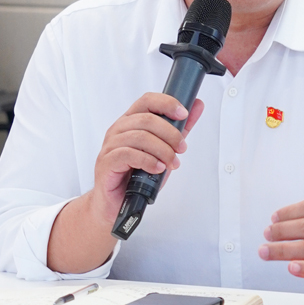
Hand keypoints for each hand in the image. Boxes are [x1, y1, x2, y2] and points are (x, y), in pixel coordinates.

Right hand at [89, 92, 204, 226]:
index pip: (147, 101)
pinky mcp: (107, 162)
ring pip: (140, 137)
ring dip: (163, 150)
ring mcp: (110, 145)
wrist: (116, 203)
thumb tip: (197, 106)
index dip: (167, 103)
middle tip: (181, 148)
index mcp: (130, 121)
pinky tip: (157, 168)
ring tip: (172, 163)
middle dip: (171, 134)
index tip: (183, 114)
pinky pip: (129, 154)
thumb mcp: (164, 149)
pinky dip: (148, 161)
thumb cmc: (137, 175)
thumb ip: (179, 128)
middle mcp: (118, 129)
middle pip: (147, 119)